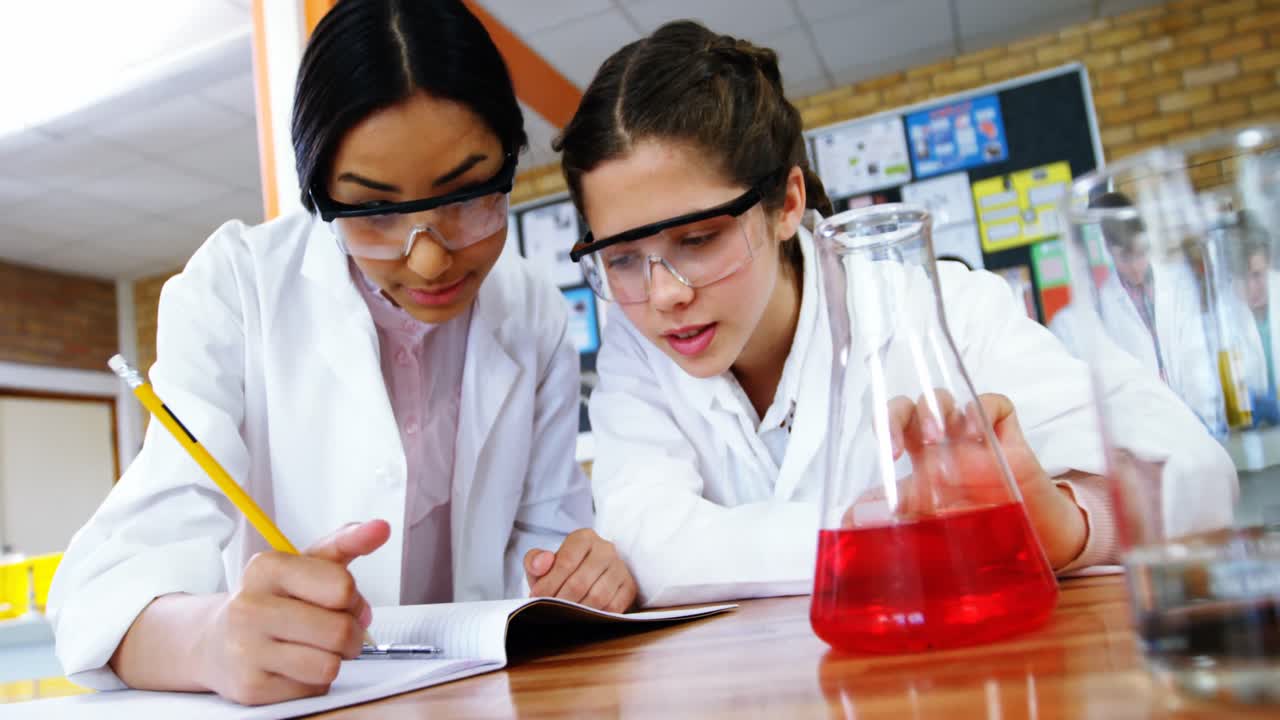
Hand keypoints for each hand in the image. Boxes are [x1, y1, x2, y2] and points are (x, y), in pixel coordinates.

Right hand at [194, 520, 389, 704]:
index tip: (343, 599)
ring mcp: (246, 650)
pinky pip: (314, 689)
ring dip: (334, 659)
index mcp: (265, 568)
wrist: (216, 642)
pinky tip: (294, 665)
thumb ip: (346, 543)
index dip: (353, 598)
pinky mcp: (251, 687)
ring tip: (315, 647)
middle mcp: (249, 607)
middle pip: (340, 631)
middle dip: (351, 634)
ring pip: (329, 665)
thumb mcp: (305, 564)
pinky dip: (314, 681)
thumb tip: (381, 528)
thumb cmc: (273, 599)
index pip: (341, 587)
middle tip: (337, 630)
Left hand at [524, 528, 636, 612]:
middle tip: (549, 611)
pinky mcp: (629, 587)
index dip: (549, 584)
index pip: (566, 562)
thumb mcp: (542, 564)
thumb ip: (535, 561)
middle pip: (580, 582)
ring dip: (577, 612)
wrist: (585, 580)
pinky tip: (583, 618)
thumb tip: (541, 563)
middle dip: (560, 601)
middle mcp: (606, 549)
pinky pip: (613, 608)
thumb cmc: (562, 572)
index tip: (537, 597)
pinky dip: (596, 617)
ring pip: (597, 597)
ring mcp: (620, 568)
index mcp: (584, 538)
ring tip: (564, 616)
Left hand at [849, 391, 1086, 568]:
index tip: (888, 454)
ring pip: (941, 398)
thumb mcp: (933, 525)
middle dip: (897, 414)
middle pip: (908, 407)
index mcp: (919, 462)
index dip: (883, 428)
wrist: (1035, 536)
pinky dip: (981, 409)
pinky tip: (978, 432)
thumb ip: (895, 518)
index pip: (891, 430)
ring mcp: (971, 434)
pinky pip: (992, 402)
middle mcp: (940, 443)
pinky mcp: (1005, 433)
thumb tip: (850, 519)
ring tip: (939, 439)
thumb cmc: (982, 526)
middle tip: (900, 446)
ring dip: (934, 410)